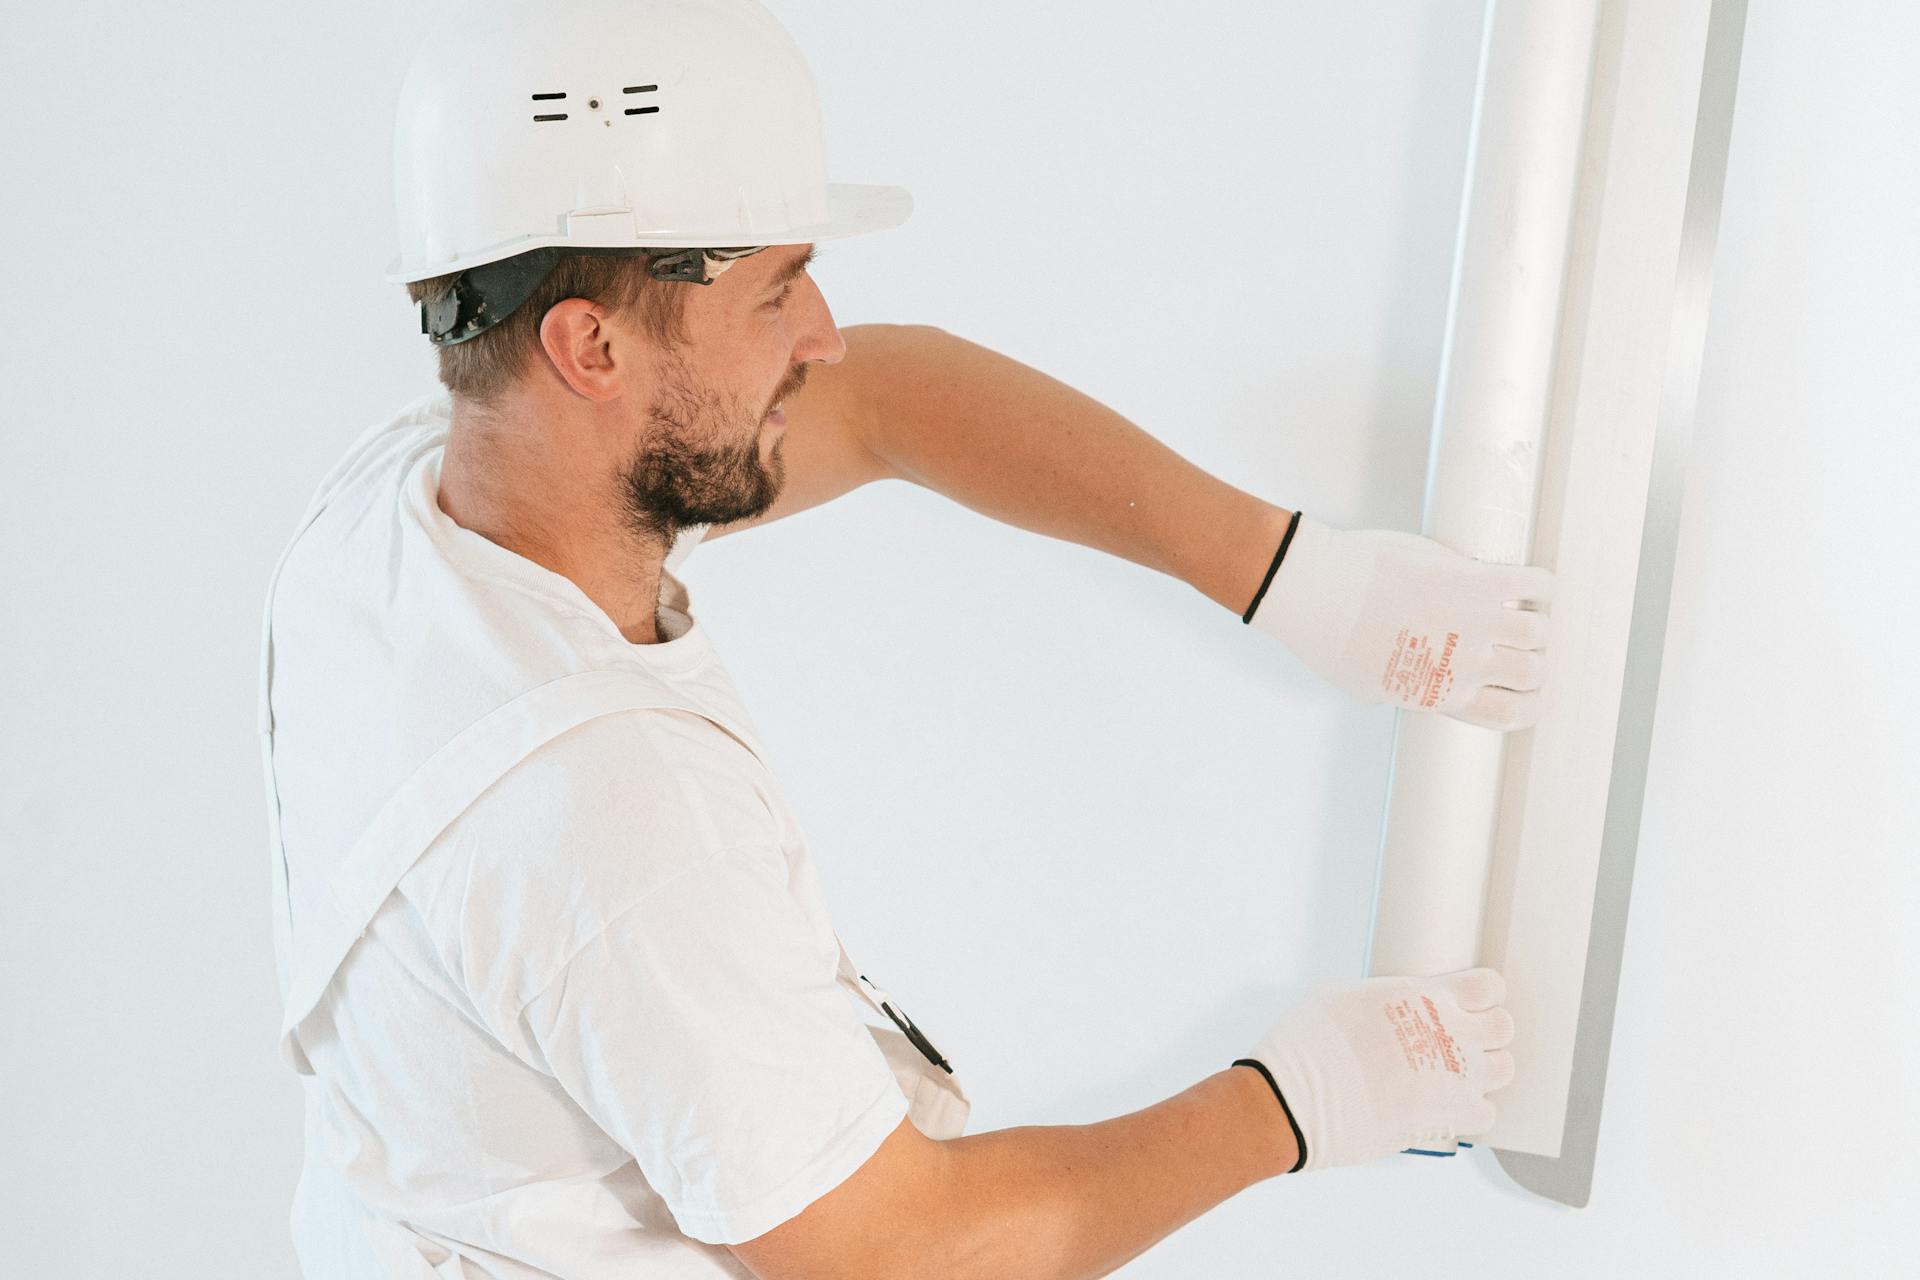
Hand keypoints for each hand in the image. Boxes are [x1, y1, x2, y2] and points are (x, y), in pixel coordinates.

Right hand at [1233, 967, 1515, 1171]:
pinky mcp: (1454, 1117)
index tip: (1465, 1005)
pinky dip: (1468, 1113)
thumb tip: (1385, 1003)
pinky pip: (1486, 1114)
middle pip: (1503, 1026)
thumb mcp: (1341, 994)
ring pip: (1504, 1069)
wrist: (1299, 1096)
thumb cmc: (1309, 1041)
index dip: (1480, 995)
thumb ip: (1382, 996)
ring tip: (1452, 1078)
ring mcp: (1459, 1076)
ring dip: (1483, 1073)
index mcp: (1426, 994)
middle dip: (1486, 1033)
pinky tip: (1442, 1110)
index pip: (1488, 986)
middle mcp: (1452, 1032)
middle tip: (1458, 1044)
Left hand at [1248, 514, 1557, 730]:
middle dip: (1533, 660)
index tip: (1530, 690)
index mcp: (1441, 697)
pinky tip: (1533, 583)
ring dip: (1536, 623)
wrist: (1317, 592)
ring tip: (1523, 610)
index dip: (1528, 703)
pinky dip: (1543, 585)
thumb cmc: (1332, 636)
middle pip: (1533, 673)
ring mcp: (1475, 623)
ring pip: (1538, 632)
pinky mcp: (1476, 581)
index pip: (1509, 715)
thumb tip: (1409, 690)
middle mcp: (1465, 666)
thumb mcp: (1368, 685)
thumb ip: (1401, 691)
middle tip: (1523, 644)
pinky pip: (1535, 583)